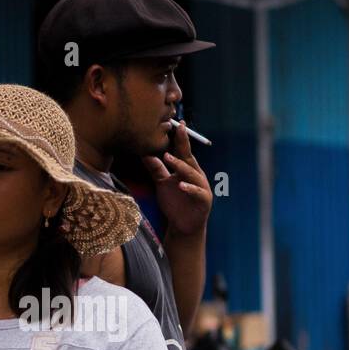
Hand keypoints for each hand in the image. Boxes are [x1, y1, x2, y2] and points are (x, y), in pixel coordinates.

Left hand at [142, 121, 211, 236]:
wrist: (184, 226)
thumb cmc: (175, 203)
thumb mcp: (163, 184)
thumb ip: (156, 169)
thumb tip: (144, 154)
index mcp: (187, 169)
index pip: (183, 151)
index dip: (180, 137)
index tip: (176, 123)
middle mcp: (196, 175)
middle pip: (189, 157)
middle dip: (183, 143)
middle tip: (177, 130)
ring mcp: (201, 187)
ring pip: (192, 173)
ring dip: (181, 166)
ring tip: (169, 158)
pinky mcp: (204, 200)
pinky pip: (196, 192)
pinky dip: (189, 188)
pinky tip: (181, 185)